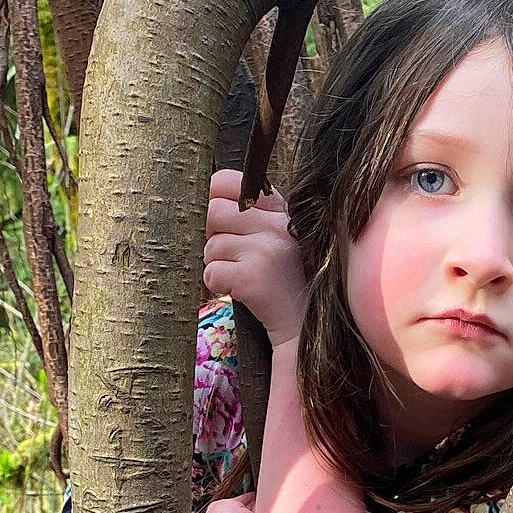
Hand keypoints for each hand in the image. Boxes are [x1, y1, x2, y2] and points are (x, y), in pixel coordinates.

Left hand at [203, 170, 307, 349]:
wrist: (306, 330)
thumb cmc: (287, 285)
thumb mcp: (279, 243)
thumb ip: (251, 219)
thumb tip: (205, 202)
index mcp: (281, 212)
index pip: (230, 182)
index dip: (212, 197)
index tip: (215, 220)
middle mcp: (276, 226)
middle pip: (214, 213)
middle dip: (212, 238)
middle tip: (230, 259)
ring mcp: (266, 251)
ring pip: (211, 247)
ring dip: (218, 267)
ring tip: (243, 280)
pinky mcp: (253, 278)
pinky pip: (212, 273)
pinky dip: (218, 287)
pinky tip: (242, 293)